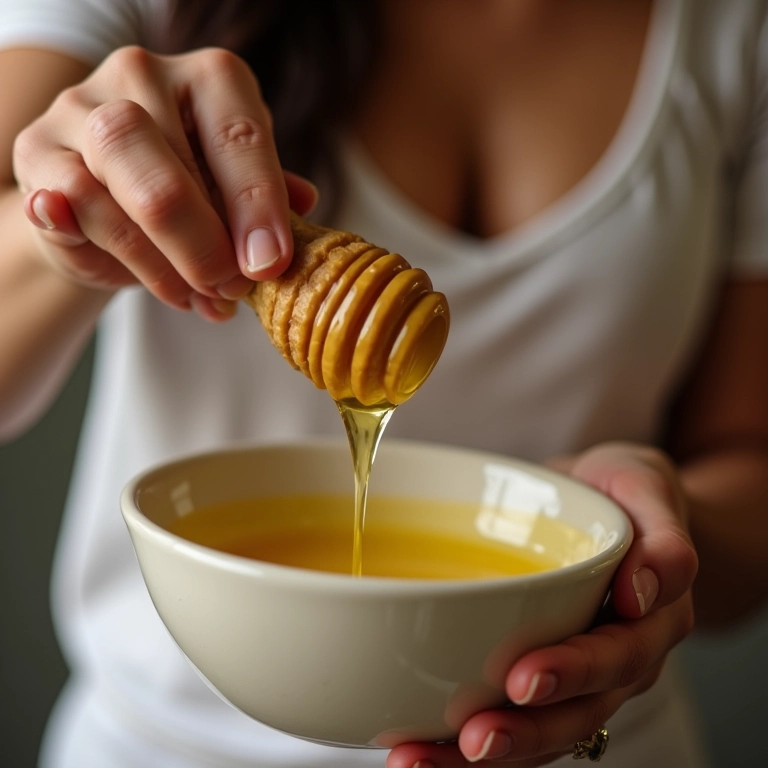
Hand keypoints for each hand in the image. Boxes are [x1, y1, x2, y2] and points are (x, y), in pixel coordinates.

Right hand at [13, 46, 317, 320]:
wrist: (108, 202)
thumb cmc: (189, 191)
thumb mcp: (236, 189)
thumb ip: (268, 195)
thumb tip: (306, 203)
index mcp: (210, 78)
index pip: (239, 135)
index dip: (258, 205)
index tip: (270, 263)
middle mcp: (142, 75)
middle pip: (173, 170)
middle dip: (207, 245)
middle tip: (231, 289)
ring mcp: (81, 108)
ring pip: (124, 192)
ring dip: (167, 262)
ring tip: (201, 297)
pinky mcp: (37, 150)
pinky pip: (74, 209)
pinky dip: (124, 257)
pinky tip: (160, 285)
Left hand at [387, 442, 697, 767]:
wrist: (610, 506)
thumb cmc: (622, 493)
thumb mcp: (645, 486)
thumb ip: (660, 532)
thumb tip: (642, 585)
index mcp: (652, 616)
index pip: (617, 653)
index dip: (573, 670)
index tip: (525, 678)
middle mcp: (620, 660)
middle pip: (579, 710)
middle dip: (525, 728)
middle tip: (474, 736)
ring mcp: (583, 676)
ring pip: (545, 732)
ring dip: (489, 750)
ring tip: (422, 759)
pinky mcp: (546, 675)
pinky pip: (516, 719)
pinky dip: (466, 744)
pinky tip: (416, 747)